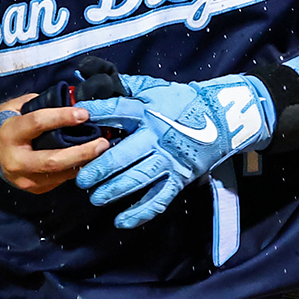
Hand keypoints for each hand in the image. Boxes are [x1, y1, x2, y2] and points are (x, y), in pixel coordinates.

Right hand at [0, 93, 107, 193]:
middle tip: (102, 143)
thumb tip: (73, 101)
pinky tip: (89, 160)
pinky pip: (61, 179)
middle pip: (52, 160)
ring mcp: (24, 179)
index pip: (37, 124)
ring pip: (60, 174)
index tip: (84, 114)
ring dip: (84, 162)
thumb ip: (43, 104)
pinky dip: (76, 169)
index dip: (62, 117)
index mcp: (10, 133)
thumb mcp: (18, 107)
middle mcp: (15, 160)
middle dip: (81, 152)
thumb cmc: (7, 123)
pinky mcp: (34, 189)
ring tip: (102, 151)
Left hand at [74, 74, 274, 228]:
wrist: (221, 119)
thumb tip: (95, 78)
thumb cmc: (183, 102)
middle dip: (100, 168)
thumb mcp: (156, 89)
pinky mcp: (179, 178)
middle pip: (124, 155)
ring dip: (115, 190)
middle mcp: (157, 138)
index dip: (97, 113)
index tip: (77, 116)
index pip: (119, 112)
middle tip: (81, 179)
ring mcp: (169, 160)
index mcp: (149, 114)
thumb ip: (127, 87)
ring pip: (138, 179)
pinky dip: (141, 212)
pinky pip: (159, 199)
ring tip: (95, 198)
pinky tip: (122, 221)